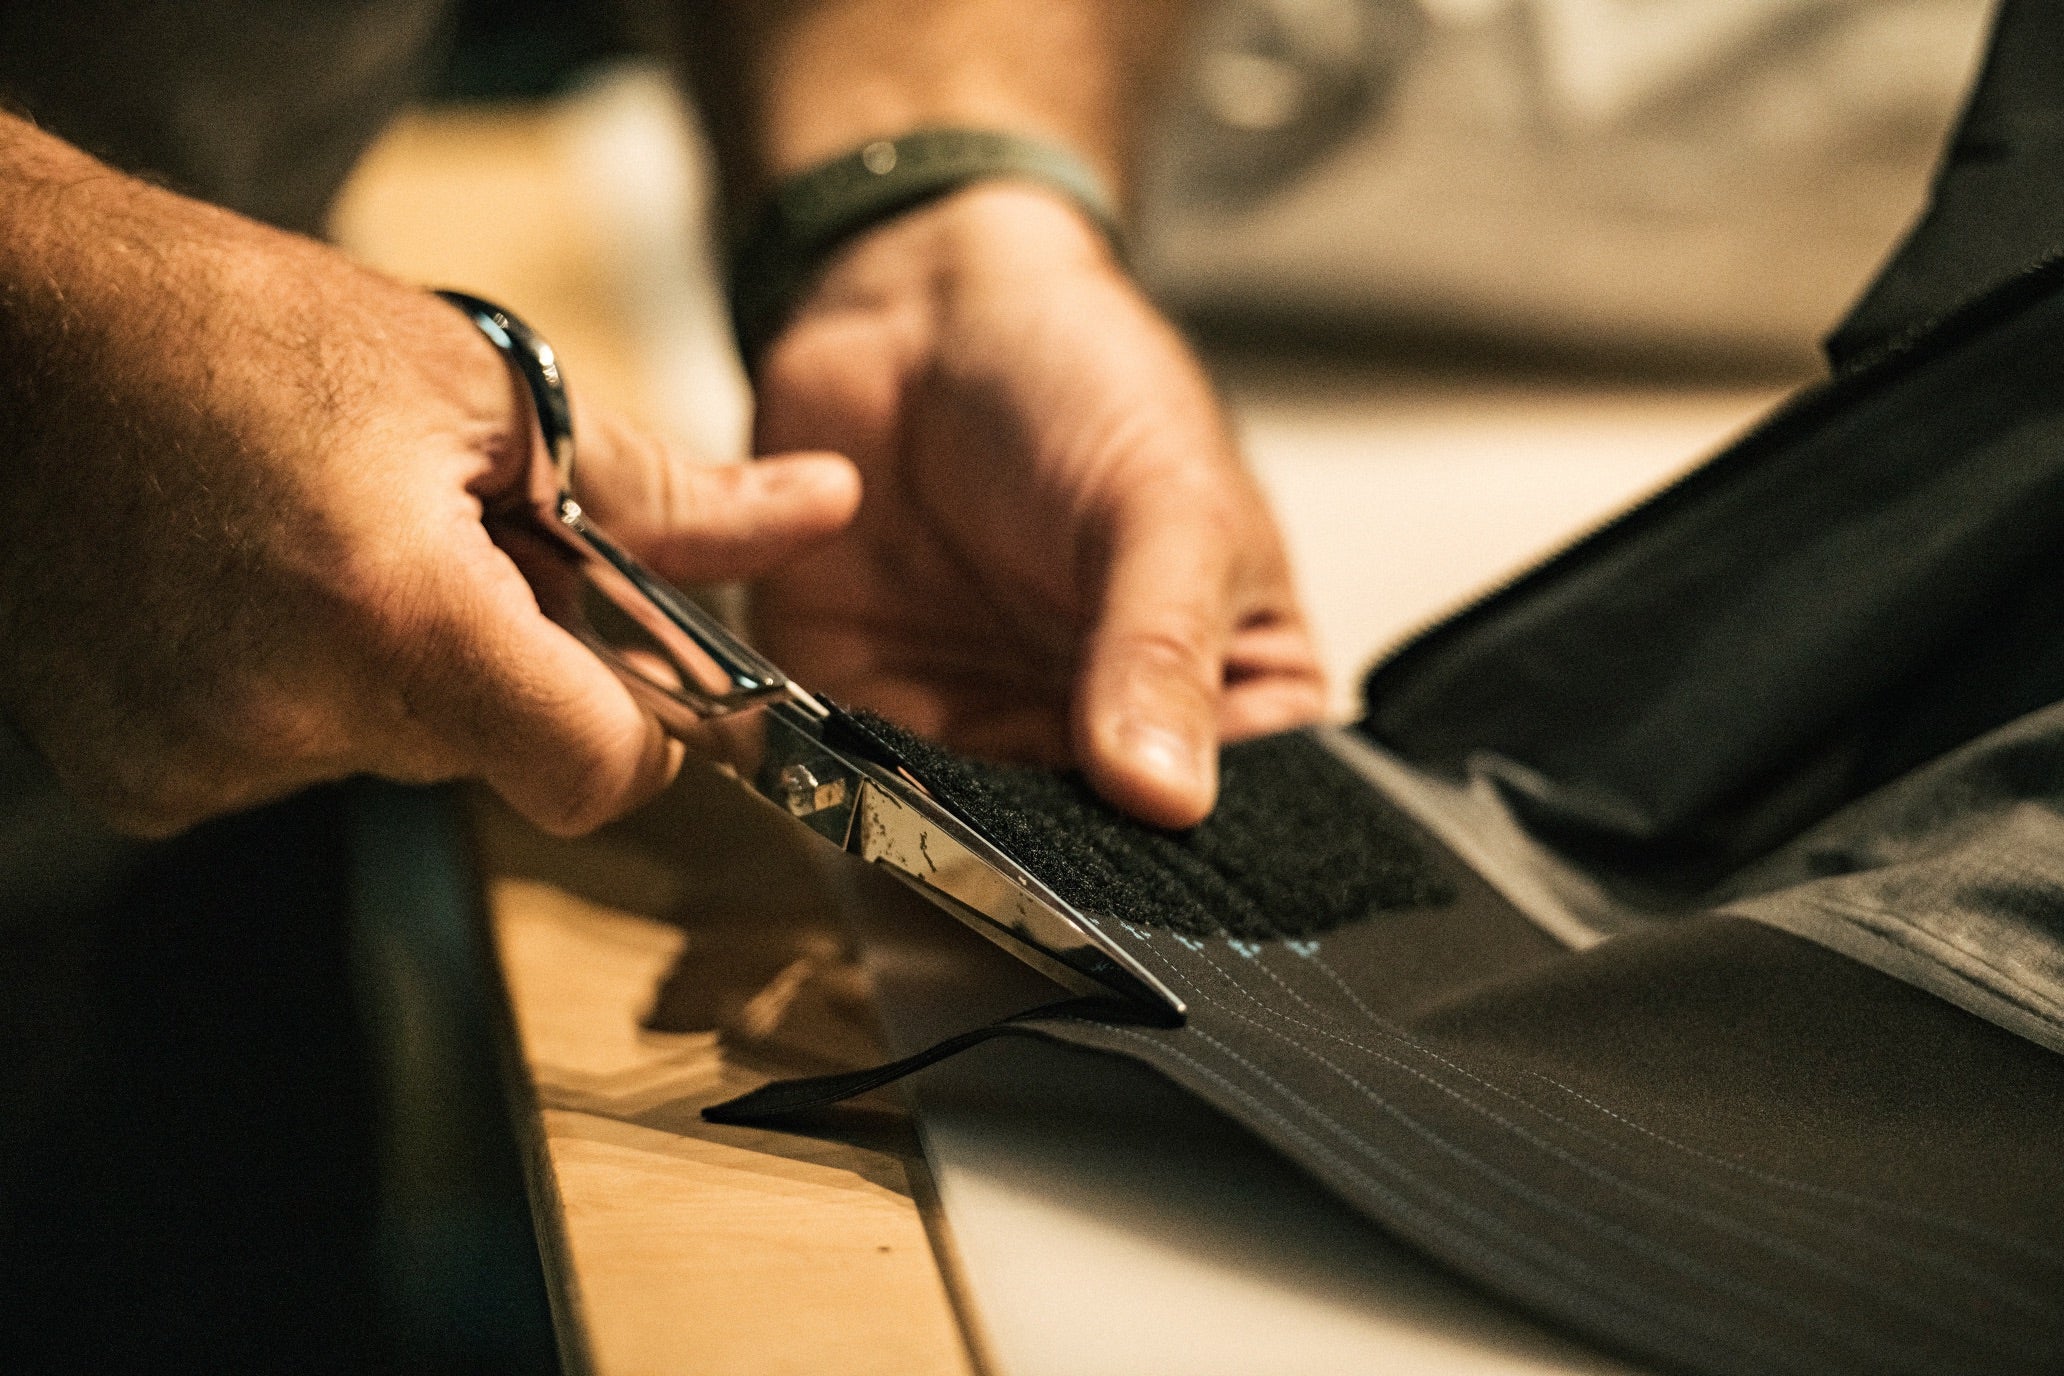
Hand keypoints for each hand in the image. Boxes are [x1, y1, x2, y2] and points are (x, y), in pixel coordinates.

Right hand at [0, 139, 857, 835]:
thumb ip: (665, 492)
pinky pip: (290, 763)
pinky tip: (248, 592)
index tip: (616, 659)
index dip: (633, 724)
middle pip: (493, 756)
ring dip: (398, 673)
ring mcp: (197, 762)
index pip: (595, 777)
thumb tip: (823, 509)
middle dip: (504, 663)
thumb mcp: (487, 391)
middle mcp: (286, 717)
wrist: (13, 328)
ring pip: (392, 756)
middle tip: (438, 542)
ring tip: (326, 546)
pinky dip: (299, 695)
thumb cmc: (244, 329)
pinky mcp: (135, 779)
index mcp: (396, 617)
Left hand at [743, 185, 1325, 828]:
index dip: (1192, 873)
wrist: (924, 299)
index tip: (1153, 887)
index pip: (1227, 832)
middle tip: (1032, 870)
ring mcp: (988, 733)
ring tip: (949, 815)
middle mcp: (1104, 738)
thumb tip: (1164, 793)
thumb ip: (1161, 647)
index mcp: (1223, 697)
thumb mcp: (1164, 504)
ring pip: (972, 849)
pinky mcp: (871, 712)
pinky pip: (859, 789)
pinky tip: (864, 771)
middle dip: (1058, 878)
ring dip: (949, 846)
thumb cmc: (1085, 378)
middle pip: (1094, 864)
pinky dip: (856, 794)